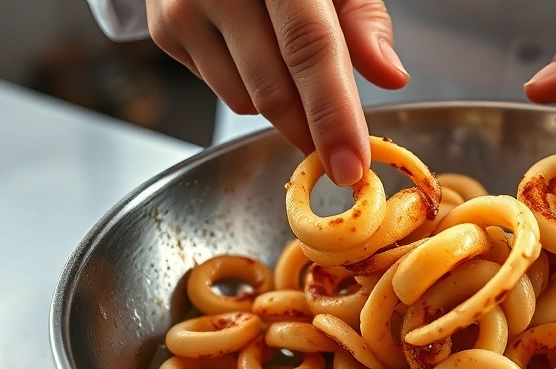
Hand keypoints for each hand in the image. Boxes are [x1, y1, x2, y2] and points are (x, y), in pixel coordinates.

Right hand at [146, 0, 408, 185]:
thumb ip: (363, 19)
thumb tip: (391, 76)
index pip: (310, 48)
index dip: (333, 114)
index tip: (350, 165)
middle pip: (274, 90)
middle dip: (312, 133)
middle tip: (341, 155)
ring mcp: (183, 10)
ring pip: (247, 102)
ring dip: (283, 106)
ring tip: (290, 65)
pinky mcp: (164, 33)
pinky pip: (224, 92)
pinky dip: (250, 89)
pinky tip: (254, 51)